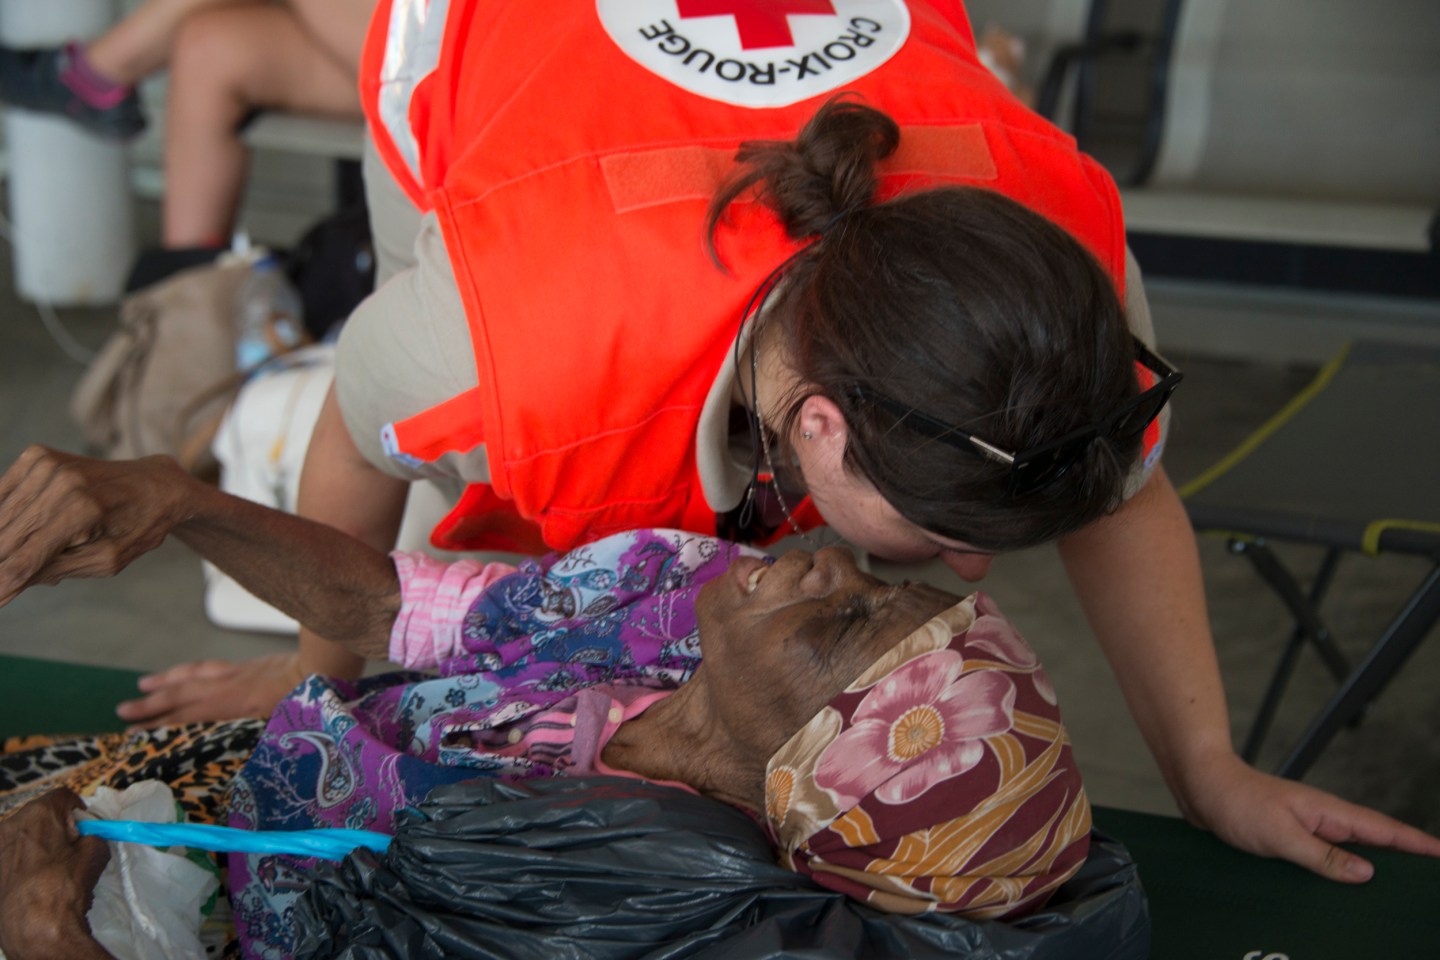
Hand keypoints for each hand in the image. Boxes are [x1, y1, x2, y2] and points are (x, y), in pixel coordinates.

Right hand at [0, 446, 191, 607]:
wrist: (158, 484)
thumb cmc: (137, 528)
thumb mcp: (106, 560)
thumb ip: (54, 570)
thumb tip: (6, 585)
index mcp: (82, 511)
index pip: (24, 559)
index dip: (1, 585)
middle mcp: (61, 482)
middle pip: (6, 538)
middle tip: (3, 586)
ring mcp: (46, 464)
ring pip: (0, 515)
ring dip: (4, 540)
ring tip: (40, 550)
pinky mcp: (37, 455)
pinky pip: (3, 494)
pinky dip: (5, 515)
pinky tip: (23, 528)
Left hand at [0, 789, 113, 959]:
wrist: (34, 924)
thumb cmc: (66, 884)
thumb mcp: (96, 851)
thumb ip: (94, 834)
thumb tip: (88, 835)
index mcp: (40, 812)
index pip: (64, 796)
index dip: (77, 809)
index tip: (84, 825)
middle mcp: (11, 823)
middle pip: (39, 815)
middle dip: (54, 827)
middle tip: (69, 848)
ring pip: (22, 836)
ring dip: (37, 845)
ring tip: (50, 869)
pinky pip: (11, 856)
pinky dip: (22, 862)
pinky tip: (33, 880)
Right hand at [116, 652, 307, 727]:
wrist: (325, 667)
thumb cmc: (309, 702)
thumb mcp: (284, 729)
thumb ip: (257, 742)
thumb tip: (240, 764)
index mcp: (238, 707)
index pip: (190, 718)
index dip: (162, 727)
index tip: (135, 736)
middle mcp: (230, 689)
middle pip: (182, 696)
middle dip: (151, 706)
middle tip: (121, 714)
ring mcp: (236, 674)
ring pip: (191, 677)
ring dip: (163, 683)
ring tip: (140, 689)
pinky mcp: (244, 665)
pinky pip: (207, 666)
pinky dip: (187, 669)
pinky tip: (178, 673)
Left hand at [1180, 751, 1439, 881]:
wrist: (1202, 787)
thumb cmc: (1238, 802)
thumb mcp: (1281, 835)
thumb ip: (1323, 856)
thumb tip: (1367, 873)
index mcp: (1330, 813)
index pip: (1386, 831)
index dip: (1419, 845)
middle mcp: (1325, 820)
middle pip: (1375, 845)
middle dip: (1405, 862)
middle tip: (1427, 886)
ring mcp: (1309, 829)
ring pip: (1349, 854)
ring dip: (1371, 871)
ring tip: (1396, 896)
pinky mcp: (1291, 839)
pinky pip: (1324, 858)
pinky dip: (1339, 872)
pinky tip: (1341, 891)